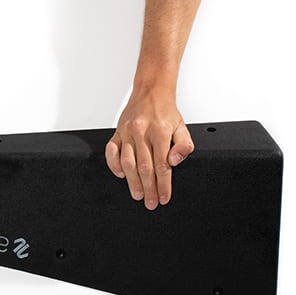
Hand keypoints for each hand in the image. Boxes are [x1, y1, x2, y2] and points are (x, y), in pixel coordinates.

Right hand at [104, 89, 193, 209]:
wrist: (151, 91)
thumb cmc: (165, 112)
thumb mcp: (182, 126)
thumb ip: (184, 145)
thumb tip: (175, 160)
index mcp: (161, 131)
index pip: (162, 164)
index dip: (163, 184)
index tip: (164, 197)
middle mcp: (142, 132)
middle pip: (144, 166)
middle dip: (148, 188)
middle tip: (151, 202)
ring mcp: (127, 132)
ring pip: (128, 162)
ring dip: (133, 181)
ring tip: (138, 194)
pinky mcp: (117, 132)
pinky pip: (111, 151)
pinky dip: (114, 166)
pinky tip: (122, 175)